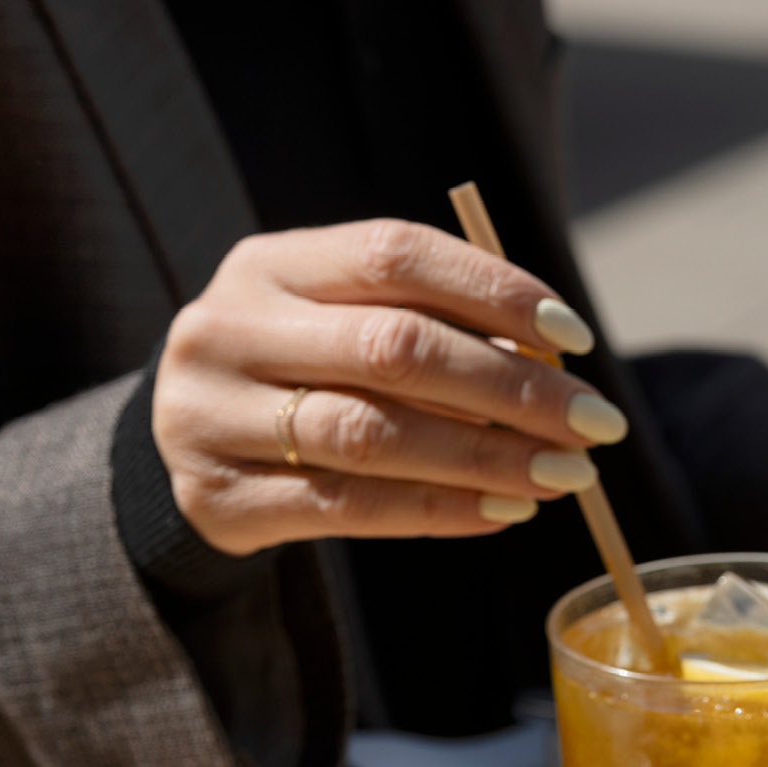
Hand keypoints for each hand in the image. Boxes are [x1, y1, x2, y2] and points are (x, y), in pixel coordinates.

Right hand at [150, 219, 626, 554]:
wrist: (175, 450)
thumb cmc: (292, 375)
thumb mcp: (334, 324)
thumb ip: (422, 325)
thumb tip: (551, 363)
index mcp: (269, 264)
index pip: (395, 255)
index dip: (493, 291)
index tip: (574, 337)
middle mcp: (230, 330)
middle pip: (393, 349)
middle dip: (510, 387)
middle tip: (592, 423)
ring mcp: (215, 417)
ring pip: (372, 434)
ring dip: (485, 457)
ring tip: (562, 476)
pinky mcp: (222, 498)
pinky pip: (349, 508)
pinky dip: (438, 509)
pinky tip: (501, 511)